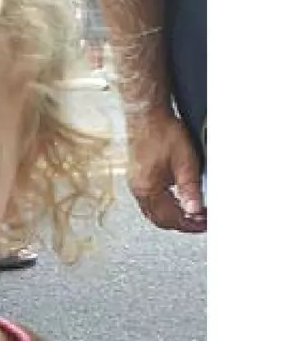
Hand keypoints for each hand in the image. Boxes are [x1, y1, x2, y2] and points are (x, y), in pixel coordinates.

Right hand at [124, 106, 205, 231]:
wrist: (147, 116)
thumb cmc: (162, 133)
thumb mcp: (185, 163)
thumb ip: (190, 189)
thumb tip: (194, 210)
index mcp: (147, 188)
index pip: (169, 218)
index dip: (188, 224)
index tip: (203, 223)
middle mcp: (138, 188)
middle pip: (159, 218)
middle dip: (180, 224)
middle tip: (199, 222)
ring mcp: (136, 182)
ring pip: (154, 211)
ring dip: (173, 215)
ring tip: (191, 213)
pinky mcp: (138, 176)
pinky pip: (150, 200)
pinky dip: (165, 206)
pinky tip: (176, 201)